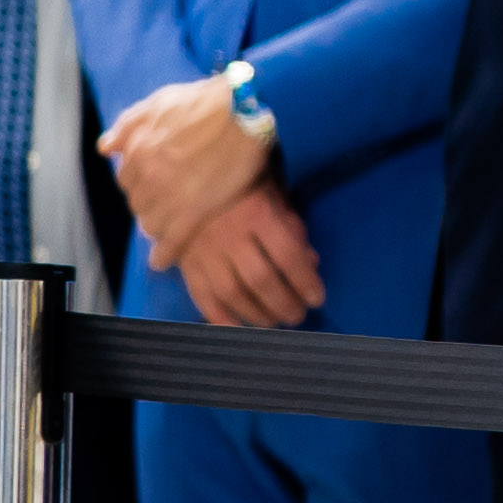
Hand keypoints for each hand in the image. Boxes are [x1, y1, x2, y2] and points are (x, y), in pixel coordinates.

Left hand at [100, 74, 276, 264]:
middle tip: (168, 203)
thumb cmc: (209, 100)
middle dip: (149, 203)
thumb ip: (130, 123)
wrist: (246, 111)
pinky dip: (165, 253)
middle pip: (138, 202)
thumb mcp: (162, 101)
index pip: (127, 177)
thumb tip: (106, 146)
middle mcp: (147, 176)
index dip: (141, 181)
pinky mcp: (194, 213)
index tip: (155, 183)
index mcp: (137, 150)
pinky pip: (170, 242)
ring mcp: (169, 197)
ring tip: (170, 227)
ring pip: (151, 223)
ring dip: (157, 226)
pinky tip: (163, 260)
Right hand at [174, 183, 322, 329]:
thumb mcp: (274, 193)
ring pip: (231, 292)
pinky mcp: (184, 263)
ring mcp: (202, 251)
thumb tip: (311, 263)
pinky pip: (201, 296)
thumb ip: (293, 228)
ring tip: (273, 322)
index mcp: (257, 213)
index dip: (305, 281)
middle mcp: (229, 235)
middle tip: (298, 316)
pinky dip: (219, 317)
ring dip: (256, 314)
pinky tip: (237, 327)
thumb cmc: (241, 183)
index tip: (318, 298)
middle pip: (260, 279)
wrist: (184, 175)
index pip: (287, 254)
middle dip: (283, 303)